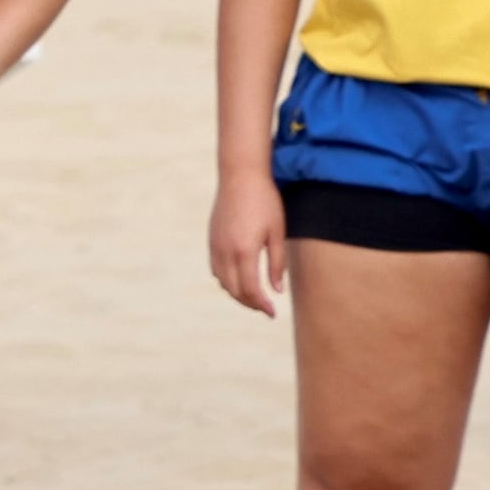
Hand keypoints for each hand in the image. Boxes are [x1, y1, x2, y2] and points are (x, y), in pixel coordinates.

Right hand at [208, 170, 288, 314]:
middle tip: (265, 308)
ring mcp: (215, 247)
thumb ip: (277, 263)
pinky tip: (239, 279)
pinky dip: (227, 280)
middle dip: (250, 303)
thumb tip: (277, 290)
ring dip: (238, 294)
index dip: (262, 305)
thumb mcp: (277, 232)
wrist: (240, 176)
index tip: (272, 313)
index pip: (251, 290)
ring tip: (254, 296)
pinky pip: (216, 270)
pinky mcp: (212, 241)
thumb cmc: (265, 202)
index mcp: (245, 251)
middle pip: (235, 291)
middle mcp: (226, 252)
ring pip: (223, 282)